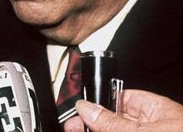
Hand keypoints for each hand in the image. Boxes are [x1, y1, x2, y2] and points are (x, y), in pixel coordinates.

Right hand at [64, 89, 182, 131]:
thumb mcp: (145, 131)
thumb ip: (114, 122)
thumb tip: (86, 108)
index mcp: (155, 111)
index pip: (118, 99)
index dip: (95, 106)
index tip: (77, 115)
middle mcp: (153, 127)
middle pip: (113, 122)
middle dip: (92, 126)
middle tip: (74, 131)